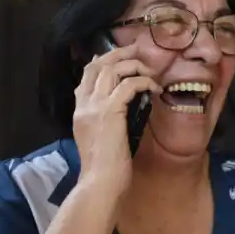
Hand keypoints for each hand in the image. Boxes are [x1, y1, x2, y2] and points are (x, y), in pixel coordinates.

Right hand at [72, 43, 161, 192]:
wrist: (99, 184)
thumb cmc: (104, 170)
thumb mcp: (99, 139)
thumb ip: (104, 121)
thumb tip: (120, 109)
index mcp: (79, 112)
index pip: (86, 76)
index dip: (101, 61)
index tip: (118, 57)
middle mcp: (84, 105)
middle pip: (97, 65)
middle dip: (118, 53)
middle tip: (137, 49)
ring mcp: (94, 108)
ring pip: (112, 70)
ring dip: (134, 65)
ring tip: (150, 71)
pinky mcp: (110, 113)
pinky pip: (129, 85)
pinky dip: (144, 81)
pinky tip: (155, 88)